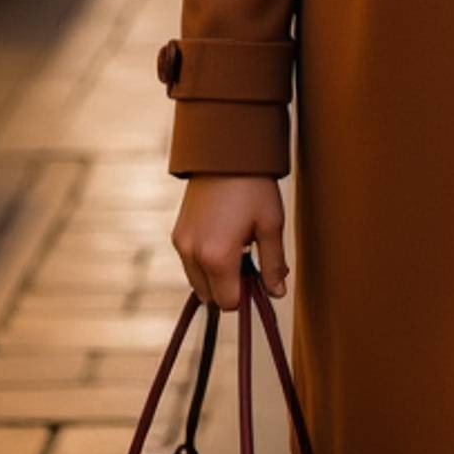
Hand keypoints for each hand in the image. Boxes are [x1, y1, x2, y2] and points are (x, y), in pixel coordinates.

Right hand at [173, 175, 287, 308]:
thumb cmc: (253, 186)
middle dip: (230, 286)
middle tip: (249, 258)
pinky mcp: (176, 234)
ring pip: (198, 282)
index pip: (229, 302)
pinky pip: (189, 264)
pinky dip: (204, 262)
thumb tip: (277, 293)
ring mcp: (181, 244)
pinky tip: (221, 236)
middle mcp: (193, 255)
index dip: (247, 294)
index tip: (259, 274)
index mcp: (217, 257)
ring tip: (236, 244)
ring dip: (216, 276)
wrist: (225, 151)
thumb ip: (273, 264)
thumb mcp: (271, 224)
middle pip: (211, 296)